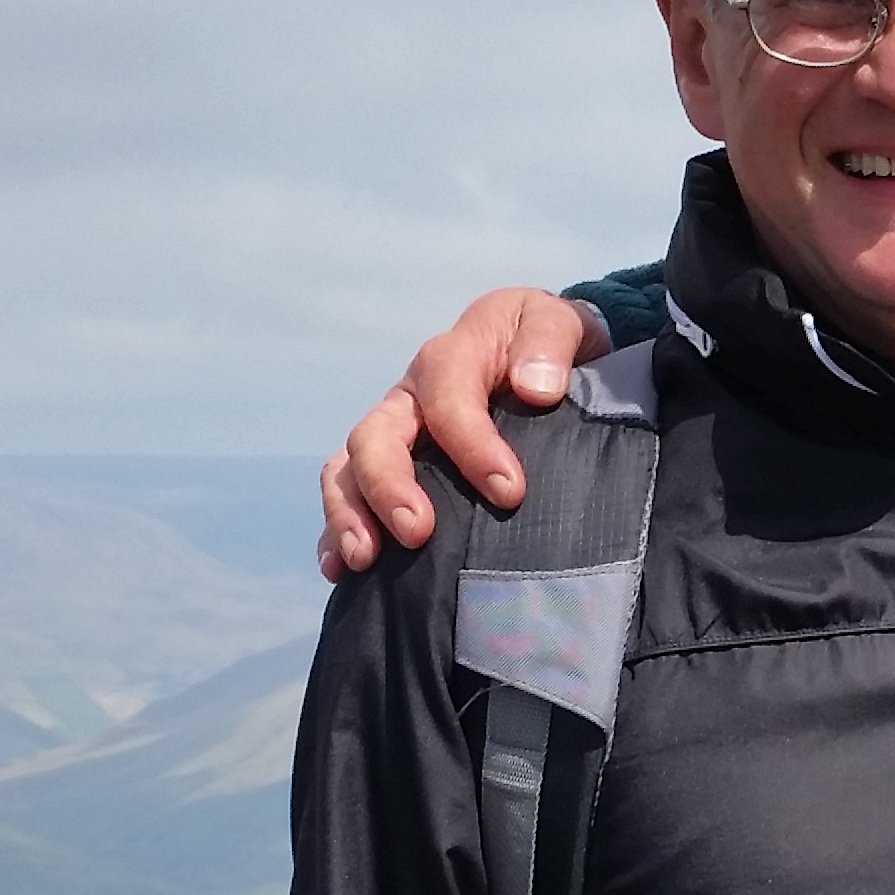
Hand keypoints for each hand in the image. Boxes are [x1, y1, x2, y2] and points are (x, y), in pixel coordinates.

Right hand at [316, 291, 610, 576]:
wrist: (538, 355)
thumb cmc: (547, 345)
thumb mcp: (558, 322)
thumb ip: (549, 342)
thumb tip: (537, 388)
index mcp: (450, 357)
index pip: (448, 398)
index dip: (472, 446)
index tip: (509, 492)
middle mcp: (409, 397)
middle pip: (376, 435)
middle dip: (389, 485)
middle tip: (417, 533)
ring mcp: (392, 434)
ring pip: (348, 468)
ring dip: (350, 513)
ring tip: (363, 558)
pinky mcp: (386, 467)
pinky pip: (347, 496)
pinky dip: (337, 531)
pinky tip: (341, 571)